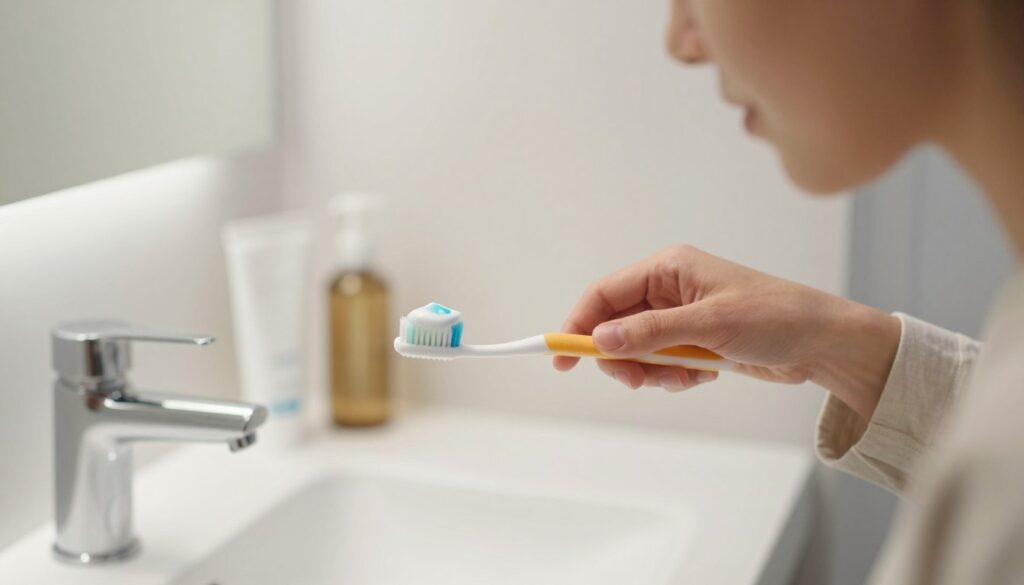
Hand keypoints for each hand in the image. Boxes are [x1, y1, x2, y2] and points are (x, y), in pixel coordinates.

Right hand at [554, 245, 899, 419]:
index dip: (579, 323)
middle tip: (637, 381)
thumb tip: (600, 340)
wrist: (823, 343)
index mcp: (669, 268)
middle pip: (616, 325)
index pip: (606, 293)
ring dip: (653, 370)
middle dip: (622, 357)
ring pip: (638, 349)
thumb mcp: (709, 325)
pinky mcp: (694, 340)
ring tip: (685, 377)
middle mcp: (670, 288)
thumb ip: (651, 333)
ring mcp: (682, 315)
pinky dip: (673, 376)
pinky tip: (703, 375)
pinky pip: (662, 362)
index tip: (561, 357)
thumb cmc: (775, 318)